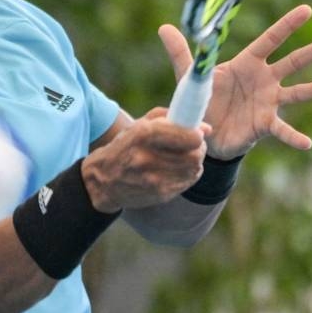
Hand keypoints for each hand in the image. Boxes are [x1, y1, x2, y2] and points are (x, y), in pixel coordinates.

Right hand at [81, 109, 209, 211]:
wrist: (104, 181)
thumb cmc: (125, 146)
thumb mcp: (141, 124)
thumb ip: (173, 118)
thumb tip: (207, 129)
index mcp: (143, 134)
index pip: (189, 136)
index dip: (196, 135)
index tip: (195, 134)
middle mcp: (148, 158)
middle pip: (195, 155)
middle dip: (199, 149)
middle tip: (194, 146)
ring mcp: (154, 179)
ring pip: (194, 169)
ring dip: (195, 162)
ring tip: (185, 157)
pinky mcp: (160, 194)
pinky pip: (187, 182)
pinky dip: (188, 174)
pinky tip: (177, 169)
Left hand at [159, 4, 311, 159]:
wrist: (203, 135)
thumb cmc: (202, 101)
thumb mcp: (190, 78)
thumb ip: (182, 53)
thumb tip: (164, 26)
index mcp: (247, 64)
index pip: (270, 41)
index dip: (287, 25)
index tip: (307, 10)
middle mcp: (264, 80)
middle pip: (293, 62)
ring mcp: (268, 102)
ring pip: (298, 92)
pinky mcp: (265, 125)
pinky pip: (282, 131)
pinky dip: (294, 137)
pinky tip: (308, 143)